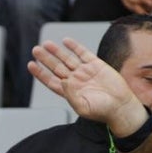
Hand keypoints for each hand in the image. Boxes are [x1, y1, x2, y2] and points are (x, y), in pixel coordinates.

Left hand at [29, 38, 146, 135]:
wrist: (120, 105)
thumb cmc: (102, 111)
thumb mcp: (83, 107)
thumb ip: (70, 95)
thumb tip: (62, 81)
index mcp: (69, 92)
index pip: (50, 80)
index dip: (40, 73)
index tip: (31, 64)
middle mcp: (75, 80)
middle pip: (56, 67)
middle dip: (46, 59)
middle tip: (35, 50)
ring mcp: (85, 72)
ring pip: (67, 59)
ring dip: (57, 51)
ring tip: (46, 44)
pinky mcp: (96, 65)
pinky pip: (83, 53)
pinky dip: (74, 47)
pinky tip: (66, 41)